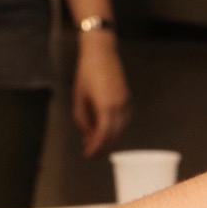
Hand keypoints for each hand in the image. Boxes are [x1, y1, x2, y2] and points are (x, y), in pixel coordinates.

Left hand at [71, 36, 130, 156]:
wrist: (101, 53)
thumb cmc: (87, 73)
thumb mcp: (79, 97)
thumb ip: (82, 118)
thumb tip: (87, 134)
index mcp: (106, 107)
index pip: (103, 135)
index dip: (96, 147)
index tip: (88, 155)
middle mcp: (119, 107)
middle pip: (114, 135)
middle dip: (102, 147)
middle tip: (91, 153)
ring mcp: (126, 102)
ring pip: (121, 129)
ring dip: (109, 138)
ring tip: (96, 143)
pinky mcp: (127, 98)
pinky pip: (123, 120)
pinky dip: (115, 129)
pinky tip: (104, 130)